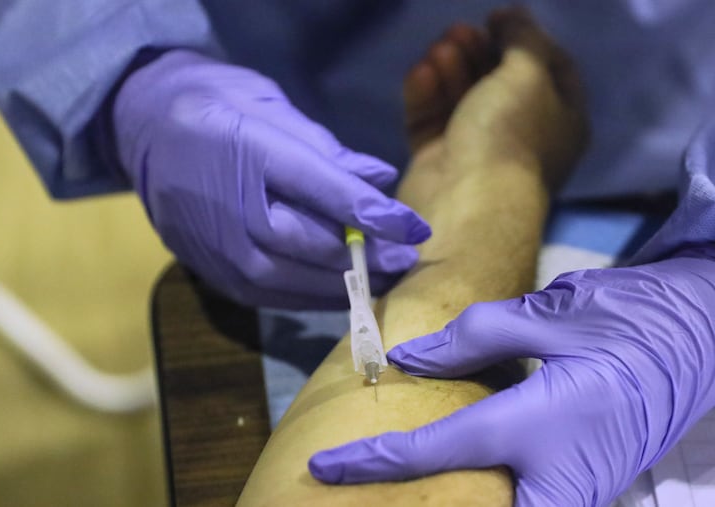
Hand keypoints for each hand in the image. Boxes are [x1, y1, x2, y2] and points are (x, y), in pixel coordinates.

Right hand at [113, 50, 429, 307]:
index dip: (375, 213)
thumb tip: (381, 178)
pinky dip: (306, 296)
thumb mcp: (272, 106)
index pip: (324, 189)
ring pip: (287, 279)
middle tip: (404, 261)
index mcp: (249, 149)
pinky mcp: (207, 267)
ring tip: (381, 282)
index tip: (415, 229)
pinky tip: (335, 291)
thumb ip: (327, 149)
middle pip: (307, 244)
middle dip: (365, 258)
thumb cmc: (217, 105)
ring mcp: (214, 243)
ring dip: (340, 286)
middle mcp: (230, 205)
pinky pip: (264, 294)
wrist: (143, 126)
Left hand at [309, 245, 714, 505]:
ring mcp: (583, 494)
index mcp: (540, 424)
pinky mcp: (594, 493)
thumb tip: (409, 359)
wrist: (699, 341)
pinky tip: (472, 481)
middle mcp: (559, 476)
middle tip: (367, 491)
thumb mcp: (547, 317)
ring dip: (462, 504)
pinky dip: (495, 501)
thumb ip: (471, 340)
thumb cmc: (624, 322)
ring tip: (414, 490)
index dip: (375, 461)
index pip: (437, 450)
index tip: (326, 467)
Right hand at [416, 8, 586, 193]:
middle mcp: (521, 133)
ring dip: (450, 68)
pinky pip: (431, 119)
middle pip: (499, 80)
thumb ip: (523, 36)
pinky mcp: (437, 159)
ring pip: (461, 98)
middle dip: (479, 51)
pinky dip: (426, 94)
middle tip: (459, 31)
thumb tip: (513, 14)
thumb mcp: (528, 73)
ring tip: (439, 49)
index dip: (526, 37)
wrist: (466, 202)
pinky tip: (421, 72)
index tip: (496, 16)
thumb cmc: (509, 134)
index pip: (551, 67)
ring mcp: (476, 148)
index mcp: (561, 118)